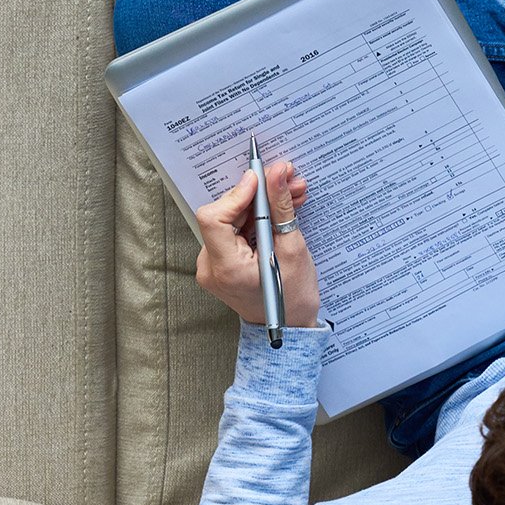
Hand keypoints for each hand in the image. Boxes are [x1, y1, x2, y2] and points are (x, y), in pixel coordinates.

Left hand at [194, 160, 318, 327]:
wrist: (291, 329)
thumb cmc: (293, 299)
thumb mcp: (292, 250)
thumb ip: (280, 209)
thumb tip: (276, 174)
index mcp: (226, 269)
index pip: (214, 218)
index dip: (236, 194)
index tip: (260, 179)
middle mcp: (211, 267)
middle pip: (224, 215)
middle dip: (257, 195)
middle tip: (288, 180)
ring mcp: (212, 266)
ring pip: (231, 221)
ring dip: (261, 205)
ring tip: (292, 195)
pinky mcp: (220, 263)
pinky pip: (234, 232)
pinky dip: (255, 219)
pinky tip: (279, 212)